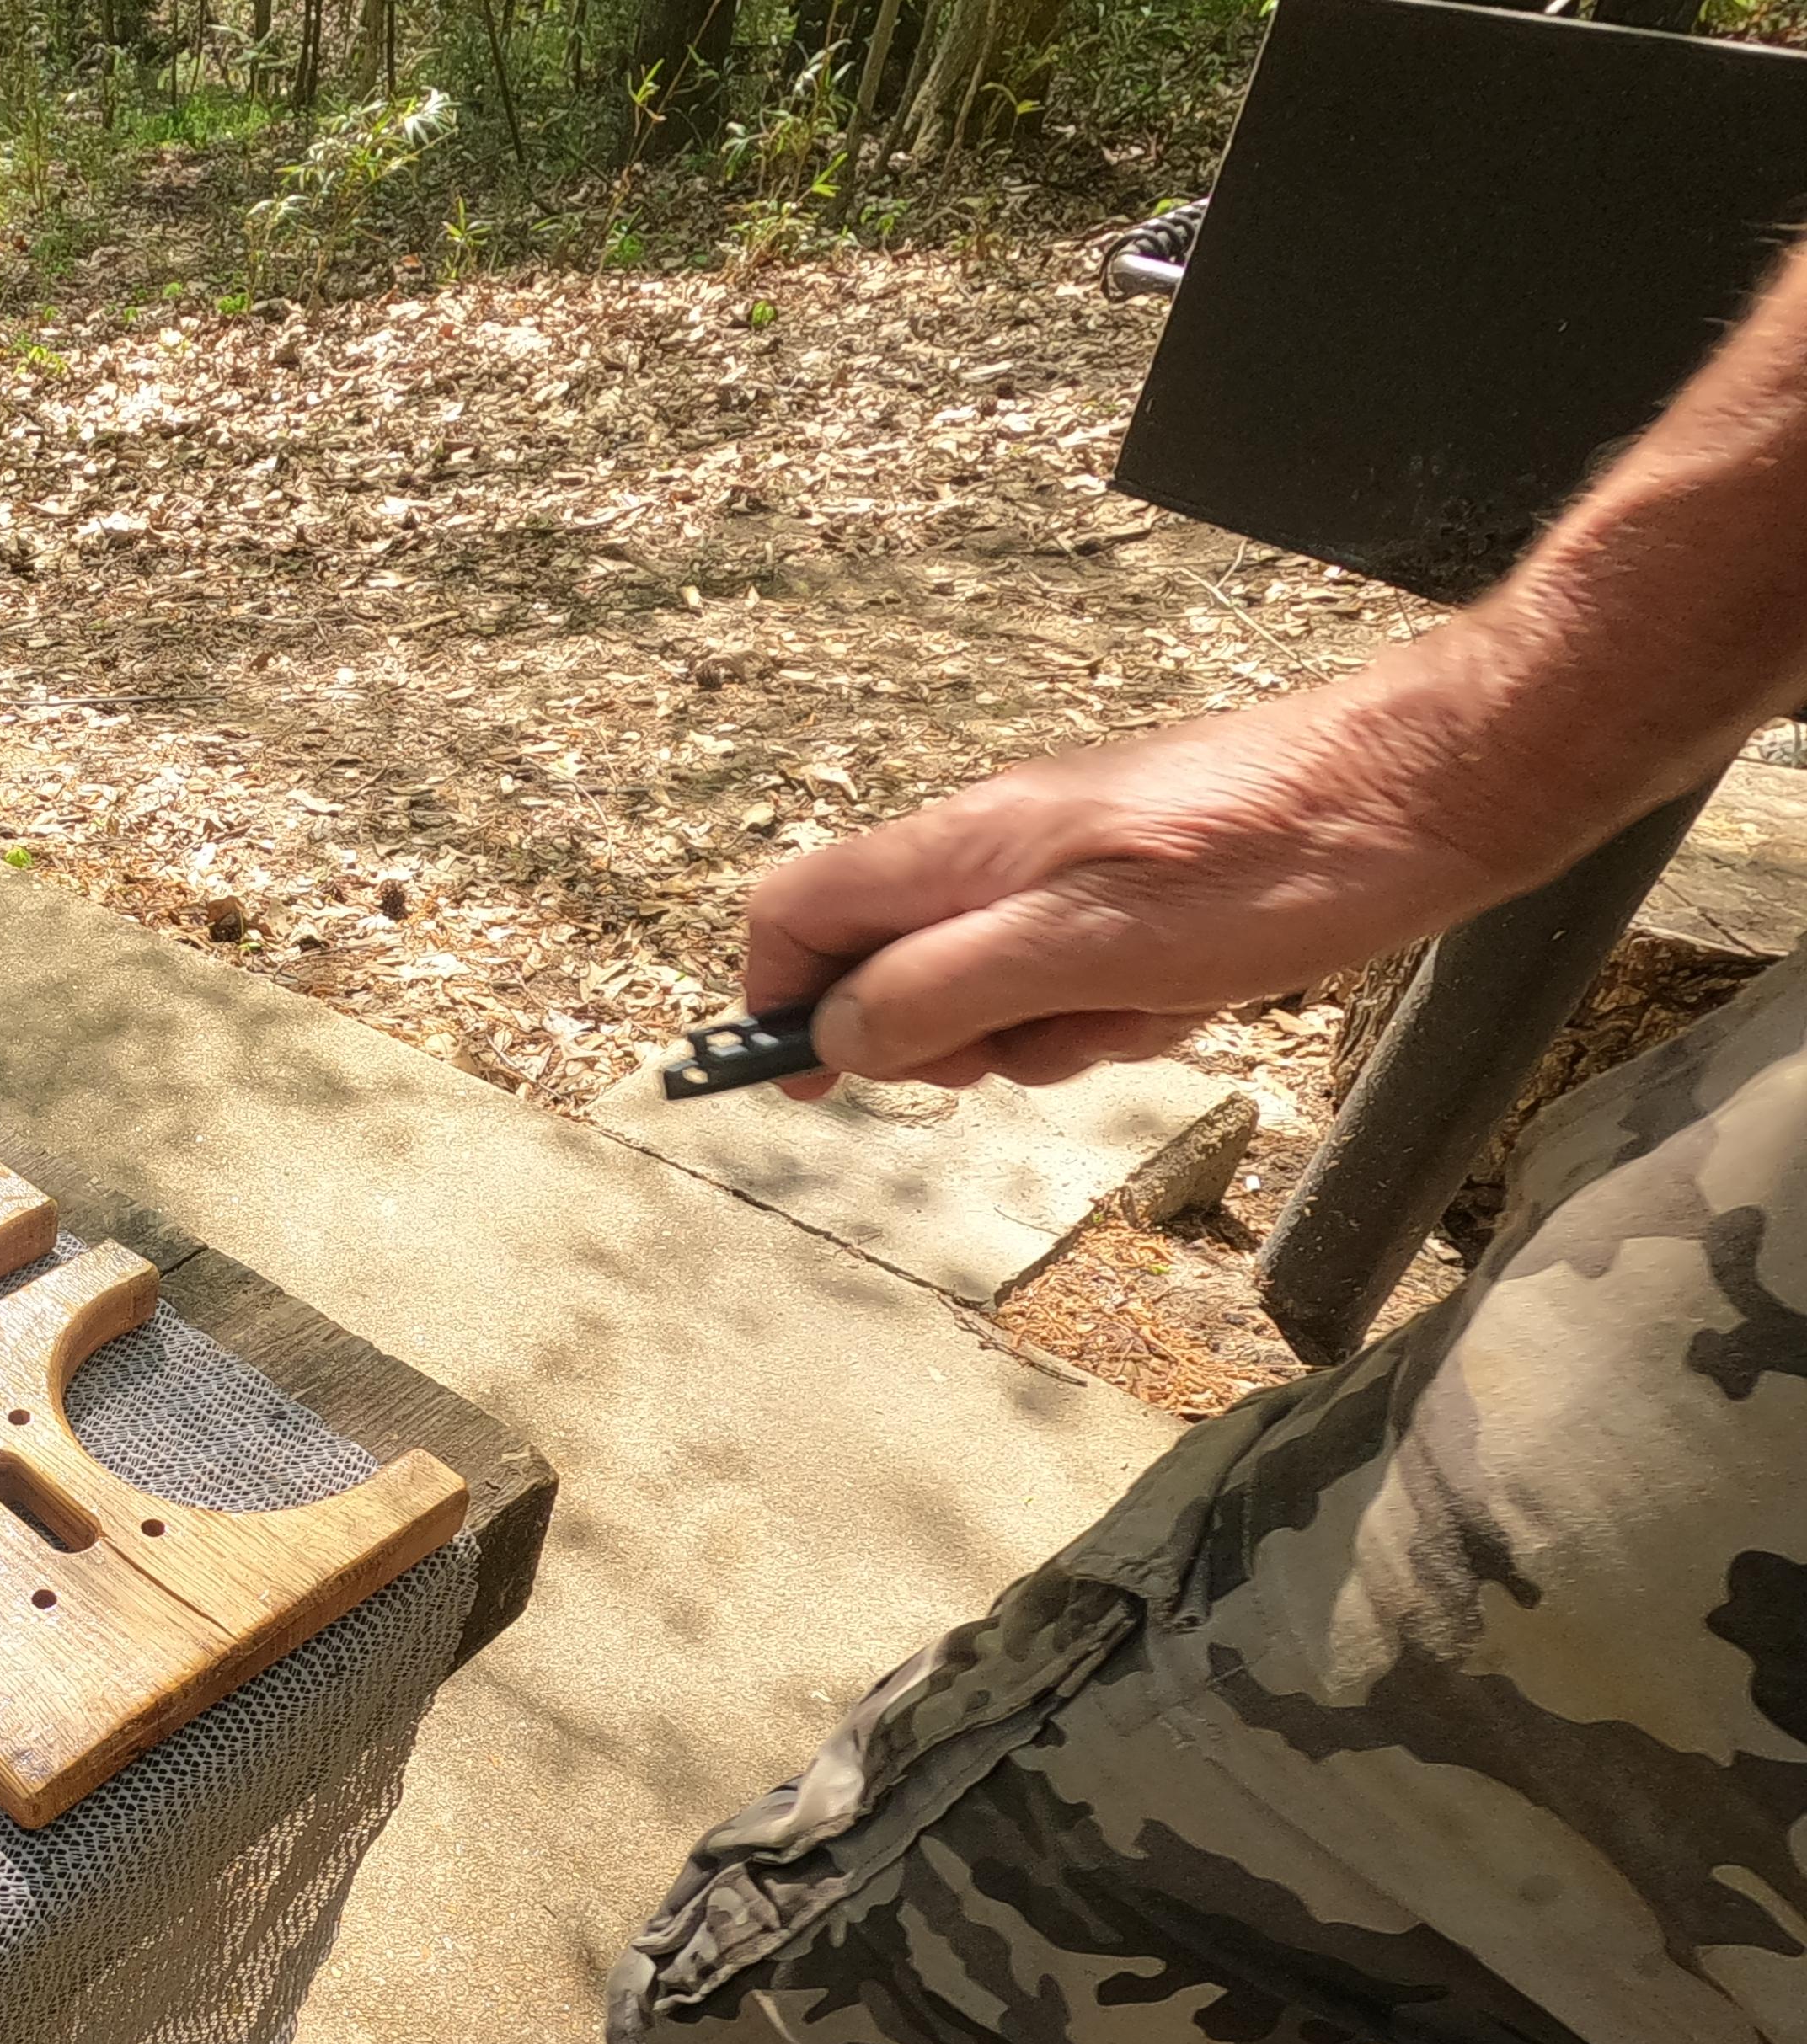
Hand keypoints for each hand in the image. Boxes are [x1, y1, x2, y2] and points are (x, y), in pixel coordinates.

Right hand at [737, 659, 1557, 1099]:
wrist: (1433, 791)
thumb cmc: (1272, 859)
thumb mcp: (1082, 949)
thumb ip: (940, 992)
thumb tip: (839, 1038)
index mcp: (962, 848)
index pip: (801, 915)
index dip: (780, 1001)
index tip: (800, 1083)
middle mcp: (1000, 849)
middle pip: (894, 969)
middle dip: (948, 1039)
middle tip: (1025, 1049)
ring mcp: (1072, 870)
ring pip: (998, 988)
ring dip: (1056, 1030)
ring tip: (1145, 1005)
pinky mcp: (1141, 893)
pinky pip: (1085, 978)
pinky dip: (1126, 1006)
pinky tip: (1197, 989)